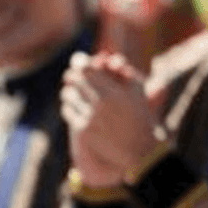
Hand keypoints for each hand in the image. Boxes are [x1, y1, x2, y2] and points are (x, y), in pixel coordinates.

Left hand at [61, 51, 166, 178]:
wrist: (138, 150)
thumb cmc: (139, 116)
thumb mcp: (137, 91)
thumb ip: (122, 71)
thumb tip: (104, 56)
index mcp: (115, 92)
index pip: (86, 70)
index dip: (80, 64)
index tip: (78, 61)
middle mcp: (101, 104)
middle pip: (74, 81)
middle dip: (72, 76)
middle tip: (70, 75)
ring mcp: (90, 118)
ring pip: (68, 96)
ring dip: (69, 91)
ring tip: (72, 91)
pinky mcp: (83, 131)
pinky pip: (68, 111)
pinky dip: (70, 107)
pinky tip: (75, 106)